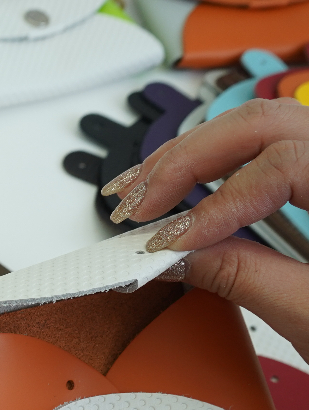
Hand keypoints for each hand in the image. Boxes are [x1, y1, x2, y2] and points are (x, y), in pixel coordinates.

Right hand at [99, 98, 308, 361]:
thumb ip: (246, 278)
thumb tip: (179, 256)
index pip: (278, 165)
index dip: (213, 205)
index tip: (165, 245)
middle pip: (262, 125)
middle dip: (187, 161)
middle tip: (136, 206)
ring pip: (261, 128)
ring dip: (192, 157)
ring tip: (141, 192)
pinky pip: (271, 152)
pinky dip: (216, 167)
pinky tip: (179, 189)